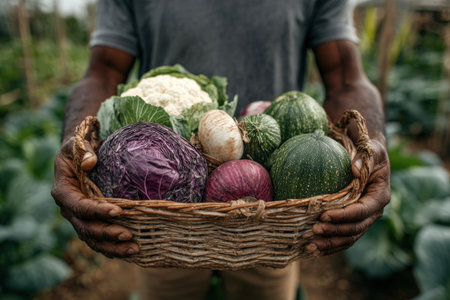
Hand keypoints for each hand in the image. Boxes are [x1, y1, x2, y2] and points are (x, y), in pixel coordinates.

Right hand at [51, 137, 139, 257]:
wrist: (77, 159)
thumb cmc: (77, 150)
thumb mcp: (76, 144)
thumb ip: (83, 150)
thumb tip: (90, 162)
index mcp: (63, 192)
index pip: (79, 206)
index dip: (97, 211)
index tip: (118, 211)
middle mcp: (68, 210)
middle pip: (86, 228)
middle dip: (107, 233)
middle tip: (129, 235)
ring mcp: (78, 219)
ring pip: (93, 240)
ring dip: (112, 247)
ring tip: (135, 249)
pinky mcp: (89, 223)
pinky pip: (99, 240)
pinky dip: (113, 248)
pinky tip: (131, 251)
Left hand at [305, 139, 390, 255]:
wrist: (369, 158)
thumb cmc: (369, 152)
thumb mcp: (371, 150)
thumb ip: (365, 158)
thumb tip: (354, 169)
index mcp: (379, 196)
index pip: (363, 211)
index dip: (345, 216)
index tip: (325, 215)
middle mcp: (373, 211)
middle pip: (355, 228)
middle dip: (335, 232)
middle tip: (314, 230)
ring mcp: (364, 219)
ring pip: (348, 237)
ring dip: (330, 244)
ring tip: (310, 247)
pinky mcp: (353, 222)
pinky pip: (342, 237)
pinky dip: (329, 245)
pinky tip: (313, 249)